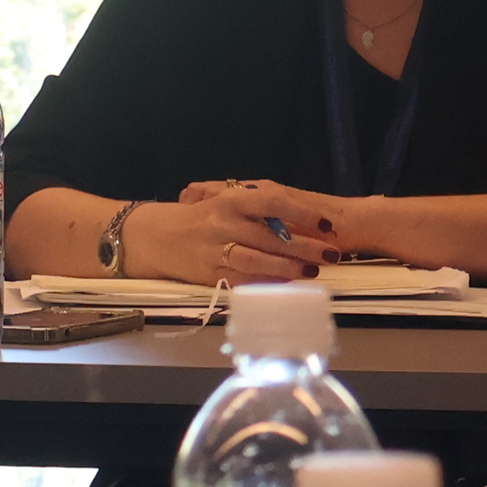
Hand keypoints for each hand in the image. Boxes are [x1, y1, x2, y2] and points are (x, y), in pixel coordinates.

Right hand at [116, 181, 350, 284]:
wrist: (153, 237)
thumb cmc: (198, 218)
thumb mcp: (224, 203)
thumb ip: (257, 210)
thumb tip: (301, 222)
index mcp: (231, 200)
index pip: (274, 202)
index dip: (303, 213)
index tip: (327, 223)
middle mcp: (224, 222)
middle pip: (272, 235)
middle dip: (306, 246)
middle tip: (332, 254)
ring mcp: (216, 249)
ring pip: (259, 259)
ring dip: (289, 267)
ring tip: (312, 272)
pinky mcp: (209, 272)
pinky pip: (242, 280)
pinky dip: (265, 284)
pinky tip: (284, 287)